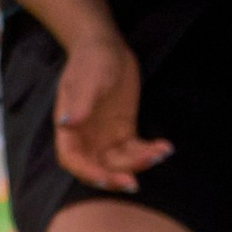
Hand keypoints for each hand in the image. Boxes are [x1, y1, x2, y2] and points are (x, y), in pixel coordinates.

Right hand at [52, 32, 169, 191]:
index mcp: (70, 128)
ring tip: (159, 153)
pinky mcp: (123, 132)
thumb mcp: (87, 78)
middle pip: (96, 168)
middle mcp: (85, 137)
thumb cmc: (91, 60)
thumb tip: (67, 123)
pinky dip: (149, 152)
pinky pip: (135, 151)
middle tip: (134, 183)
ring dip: (138, 164)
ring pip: (119, 163)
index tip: (106, 178)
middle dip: (114, 177)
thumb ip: (80, 101)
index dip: (87, 173)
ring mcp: (105, 137)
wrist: (107, 48)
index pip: (72, 159)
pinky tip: (164, 147)